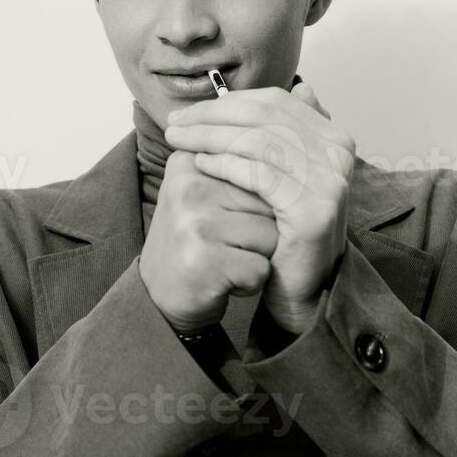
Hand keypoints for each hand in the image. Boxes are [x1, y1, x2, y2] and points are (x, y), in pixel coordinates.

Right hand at [138, 149, 278, 333]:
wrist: (159, 298)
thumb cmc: (196, 242)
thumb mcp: (208, 195)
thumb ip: (241, 170)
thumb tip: (298, 157)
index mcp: (190, 161)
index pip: (262, 171)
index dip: (260, 205)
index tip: (228, 219)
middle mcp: (188, 185)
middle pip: (270, 202)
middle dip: (264, 231)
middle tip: (227, 245)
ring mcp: (194, 222)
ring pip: (272, 236)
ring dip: (259, 258)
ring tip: (226, 262)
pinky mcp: (203, 259)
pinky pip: (262, 268)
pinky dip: (252, 283)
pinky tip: (223, 282)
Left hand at [163, 82, 355, 334]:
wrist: (301, 288)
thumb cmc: (285, 230)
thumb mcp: (287, 173)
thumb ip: (291, 133)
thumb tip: (301, 87)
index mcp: (334, 137)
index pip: (275, 101)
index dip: (227, 102)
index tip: (189, 111)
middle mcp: (339, 152)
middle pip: (264, 116)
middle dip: (212, 116)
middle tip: (173, 121)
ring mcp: (330, 180)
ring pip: (258, 141)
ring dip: (210, 136)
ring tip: (178, 140)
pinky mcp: (313, 207)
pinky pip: (260, 174)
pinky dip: (226, 164)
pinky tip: (201, 164)